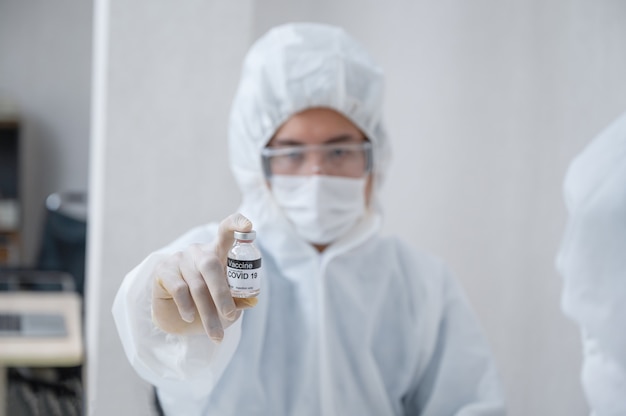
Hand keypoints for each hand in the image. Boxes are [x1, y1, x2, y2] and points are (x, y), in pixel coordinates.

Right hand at [151, 213, 257, 341]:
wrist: (174, 317)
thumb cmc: (206, 304)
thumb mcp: (225, 302)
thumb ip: (238, 299)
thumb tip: (251, 301)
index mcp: (218, 251)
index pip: (227, 231)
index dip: (237, 225)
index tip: (248, 227)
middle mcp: (199, 251)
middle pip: (211, 265)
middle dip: (221, 294)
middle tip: (229, 315)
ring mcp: (180, 258)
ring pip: (197, 285)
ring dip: (208, 313)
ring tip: (216, 334)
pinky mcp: (163, 269)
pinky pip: (179, 288)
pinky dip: (187, 306)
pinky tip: (190, 318)